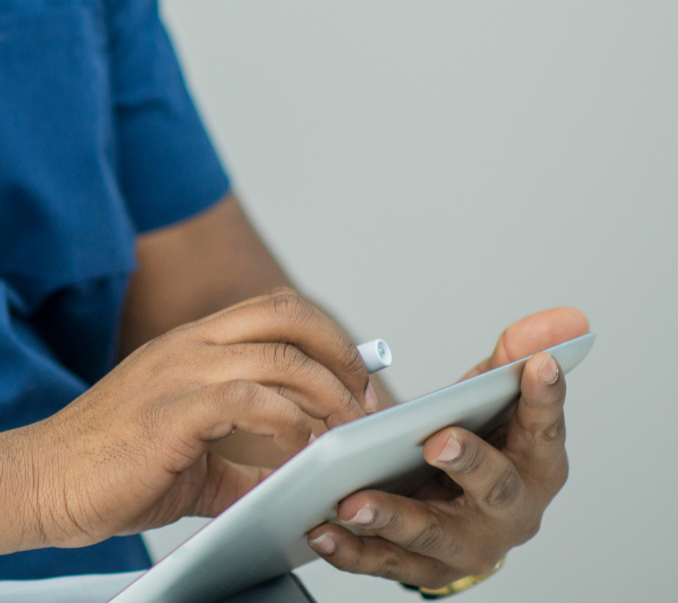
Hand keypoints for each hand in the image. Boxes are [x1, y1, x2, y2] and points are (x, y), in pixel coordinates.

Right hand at [14, 291, 376, 547]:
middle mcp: (187, 346)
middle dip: (340, 356)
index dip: (326, 340)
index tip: (354, 386)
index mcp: (190, 346)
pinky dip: (288, 425)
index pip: (273, 311)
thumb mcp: (192, 460)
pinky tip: (300, 454)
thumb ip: (243, 463)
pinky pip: (249, 400)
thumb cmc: (106, 468)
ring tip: (344, 437)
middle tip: (362, 404)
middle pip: (286, 316)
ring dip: (327, 397)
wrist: (42, 481)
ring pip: (279, 357)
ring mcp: (178, 372)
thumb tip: (297, 485)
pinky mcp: (171, 410)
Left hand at [306, 306, 589, 590]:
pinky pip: (385, 561)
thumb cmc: (478, 443)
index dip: (544, 398)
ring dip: (392, 517)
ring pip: (433, 534)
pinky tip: (322, 531)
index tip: (538, 366)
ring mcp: (467, 544)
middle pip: (497, 489)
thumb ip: (511, 357)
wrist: (456, 509)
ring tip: (352, 502)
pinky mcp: (424, 568)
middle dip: (469, 463)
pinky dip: (352, 550)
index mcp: (537, 464)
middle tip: (437, 441)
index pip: (545, 428)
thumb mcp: (490, 396)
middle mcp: (510, 512)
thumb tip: (564, 320)